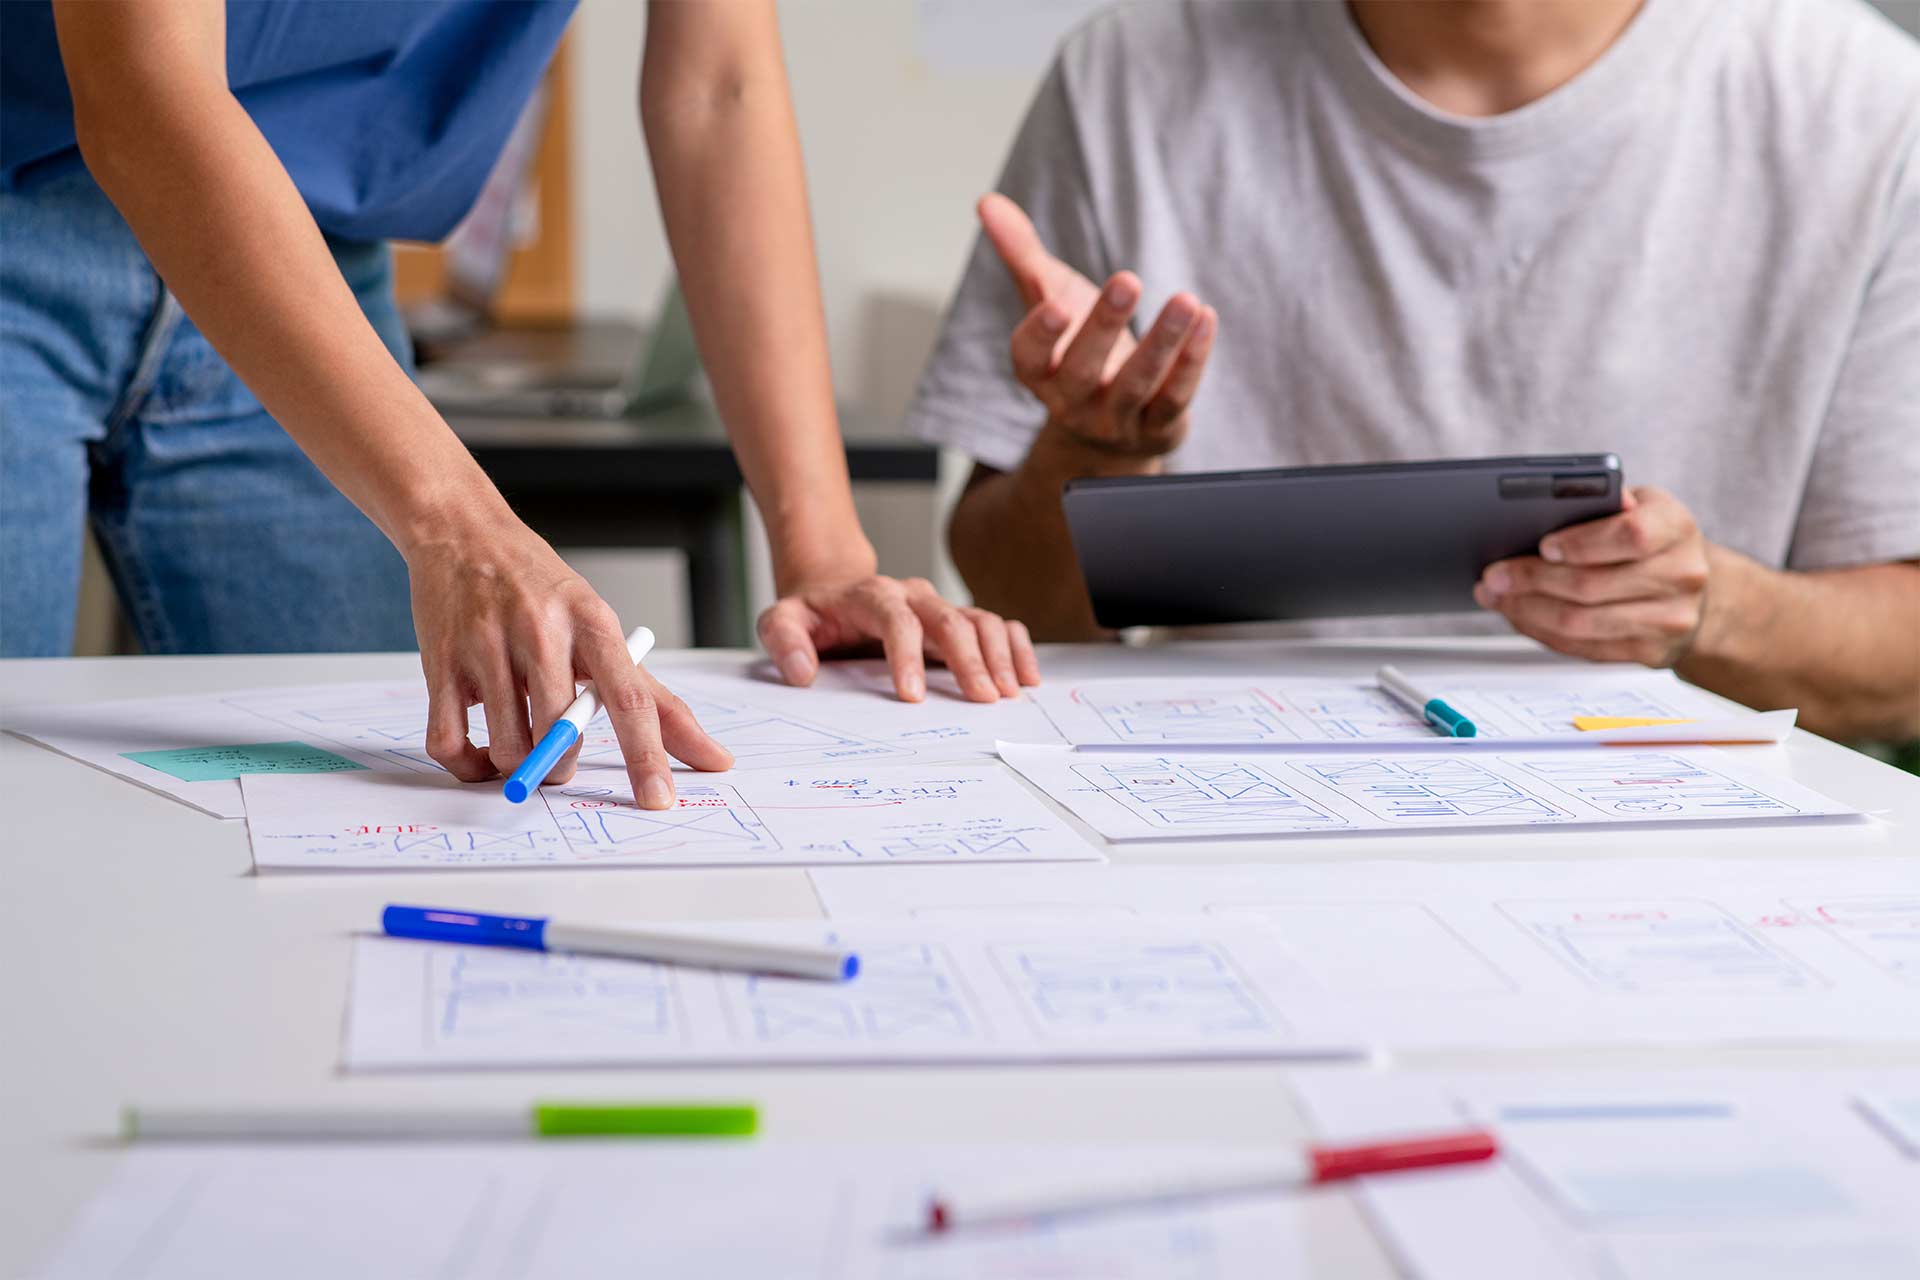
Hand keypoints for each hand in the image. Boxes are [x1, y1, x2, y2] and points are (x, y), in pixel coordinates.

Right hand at [406, 517, 732, 807]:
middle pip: (560, 733)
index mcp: (594, 623)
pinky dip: (468, 765)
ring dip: (515, 764)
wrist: (464, 531)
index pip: (631, 700)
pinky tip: (480, 752)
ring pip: (508, 745)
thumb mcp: (601, 628)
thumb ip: (654, 700)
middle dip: (559, 763)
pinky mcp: (440, 661)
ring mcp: (486, 645)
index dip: (646, 757)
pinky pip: (449, 742)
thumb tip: (716, 759)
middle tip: (556, 750)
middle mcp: (542, 631)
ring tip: (517, 738)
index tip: (658, 800)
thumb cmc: (542, 590)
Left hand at [757, 576, 1040, 702]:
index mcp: (871, 595)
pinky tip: (1026, 678)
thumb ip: (784, 641)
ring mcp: (939, 606)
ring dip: (998, 656)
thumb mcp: (781, 621)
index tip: (912, 696)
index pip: (895, 619)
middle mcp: (912, 595)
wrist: (833, 592)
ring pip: (980, 619)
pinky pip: (996, 625)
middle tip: (983, 698)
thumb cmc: (812, 616)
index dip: (907, 655)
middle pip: (948, 619)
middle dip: (968, 659)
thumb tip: (803, 672)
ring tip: (1009, 694)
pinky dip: (1015, 648)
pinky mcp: (956, 619)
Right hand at [978, 193, 1215, 457]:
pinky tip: (1205, 318)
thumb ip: (1021, 254)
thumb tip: (987, 202)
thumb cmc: (1076, 348)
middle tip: (1128, 280)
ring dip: (1162, 342)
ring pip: (1137, 385)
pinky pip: (1174, 398)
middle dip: (1105, 325)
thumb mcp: (1049, 299)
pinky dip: (1192, 360)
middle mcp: (1072, 402)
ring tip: (1186, 300)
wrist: (1111, 425)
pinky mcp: (1157, 429)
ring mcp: (1115, 421)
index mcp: (1039, 373)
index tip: (1056, 308)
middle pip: (1083, 370)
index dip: (1040, 336)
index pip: (1028, 359)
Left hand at [1474, 486, 1710, 666]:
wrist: (1697, 591)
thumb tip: (1549, 504)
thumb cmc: (1653, 541)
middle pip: (1593, 585)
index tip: (1542, 545)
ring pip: (1582, 623)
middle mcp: (1681, 575)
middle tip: (1494, 575)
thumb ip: (1603, 501)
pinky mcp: (1651, 652)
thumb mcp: (1639, 506)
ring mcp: (1670, 619)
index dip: (1581, 543)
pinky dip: (1543, 631)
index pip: (1631, 535)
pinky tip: (1521, 615)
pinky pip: (1584, 648)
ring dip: (1528, 611)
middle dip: (1532, 580)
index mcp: (1676, 526)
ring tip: (1497, 596)